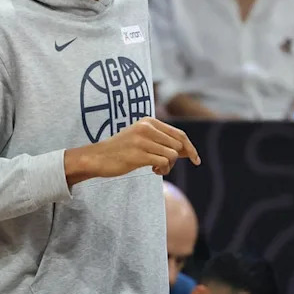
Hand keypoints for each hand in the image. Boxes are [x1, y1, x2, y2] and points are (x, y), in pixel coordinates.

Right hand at [70, 117, 200, 181]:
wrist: (98, 157)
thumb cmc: (122, 150)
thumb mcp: (142, 139)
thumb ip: (162, 141)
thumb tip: (187, 150)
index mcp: (148, 121)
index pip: (179, 134)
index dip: (190, 148)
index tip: (196, 160)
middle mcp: (146, 128)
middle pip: (178, 145)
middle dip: (176, 159)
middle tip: (163, 166)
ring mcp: (142, 140)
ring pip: (172, 154)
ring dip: (169, 166)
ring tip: (158, 169)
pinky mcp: (138, 154)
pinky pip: (163, 162)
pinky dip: (162, 170)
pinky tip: (153, 171)